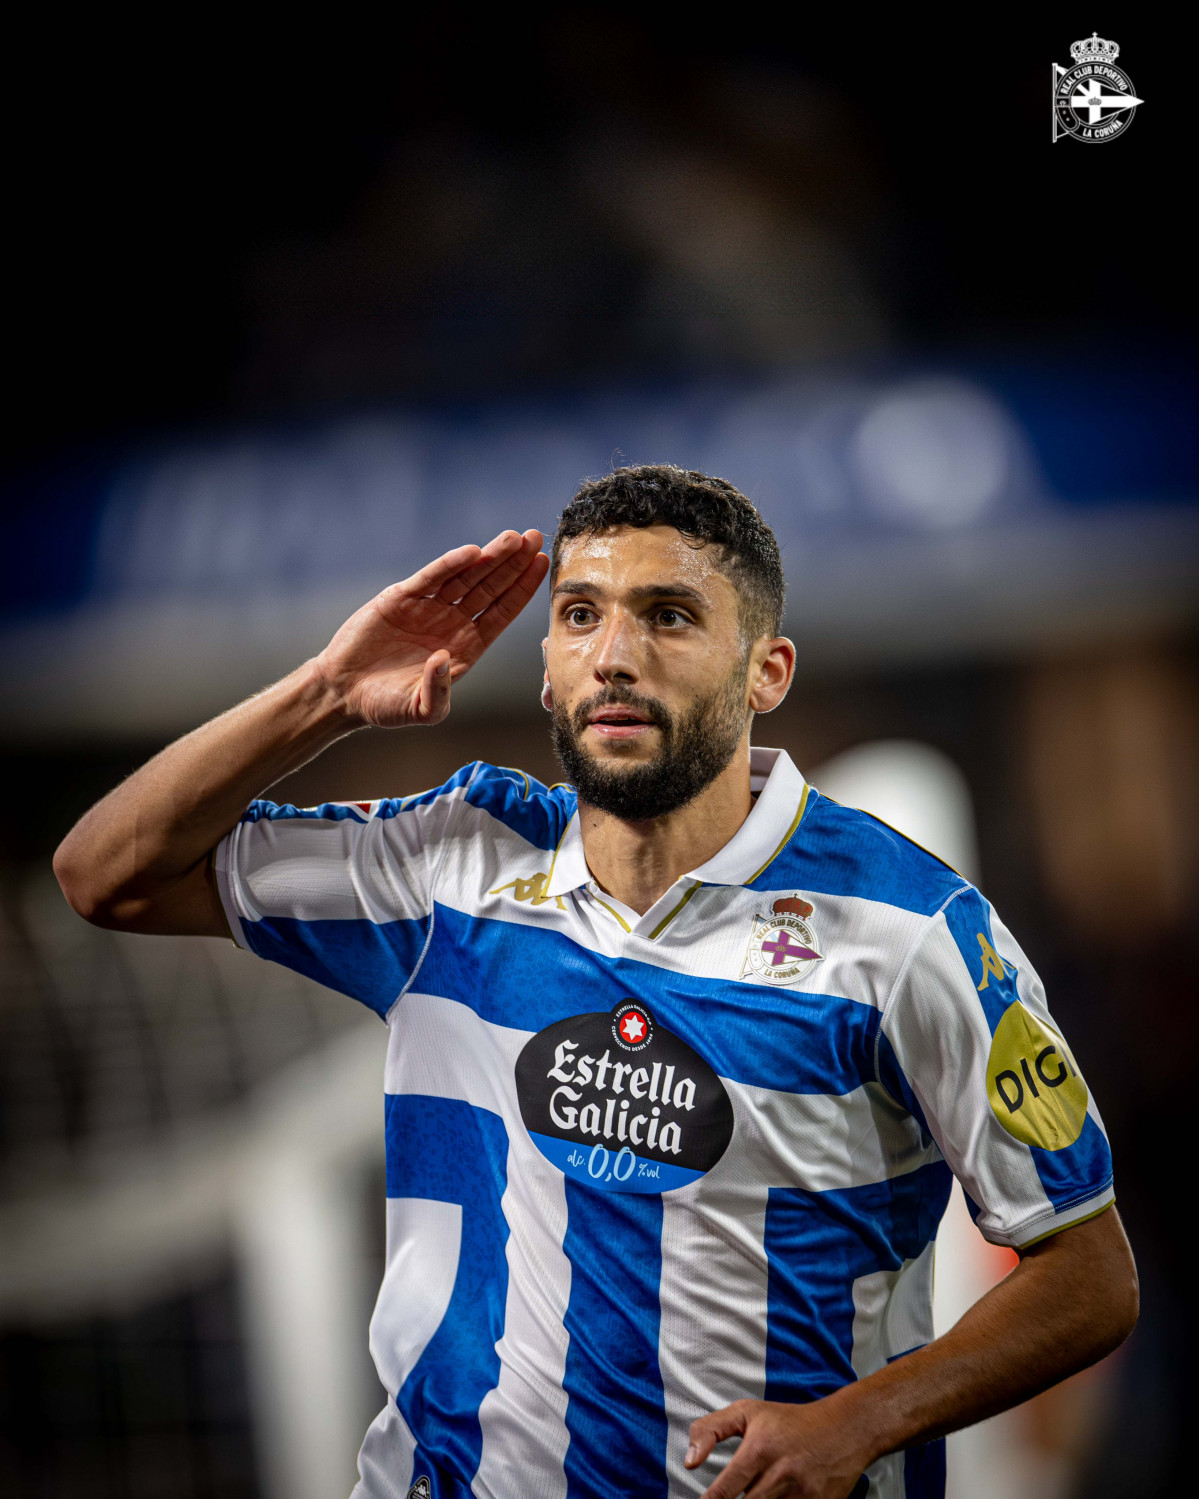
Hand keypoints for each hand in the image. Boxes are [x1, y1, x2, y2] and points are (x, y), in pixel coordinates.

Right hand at [314, 529, 548, 727]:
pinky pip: (431, 577)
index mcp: (466, 646)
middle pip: (490, 587)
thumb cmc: (385, 704)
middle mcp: (452, 622)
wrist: (343, 691)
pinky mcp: (401, 598)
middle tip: (535, 538)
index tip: (542, 565)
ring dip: (490, 557)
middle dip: (514, 564)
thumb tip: (444, 658)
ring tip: (514, 538)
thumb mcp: (421, 710)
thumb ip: (438, 692)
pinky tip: (472, 552)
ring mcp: (428, 607)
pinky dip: (450, 564)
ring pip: (466, 577)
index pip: (502, 612)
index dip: (522, 589)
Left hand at [687, 1396, 869, 1498]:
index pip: (725, 1489)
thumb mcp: (747, 1412)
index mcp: (759, 1449)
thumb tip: (689, 1462)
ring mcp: (802, 1494)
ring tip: (755, 1495)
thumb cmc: (789, 1421)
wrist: (844, 1429)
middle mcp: (780, 1474)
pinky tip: (773, 1498)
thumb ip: (710, 1429)